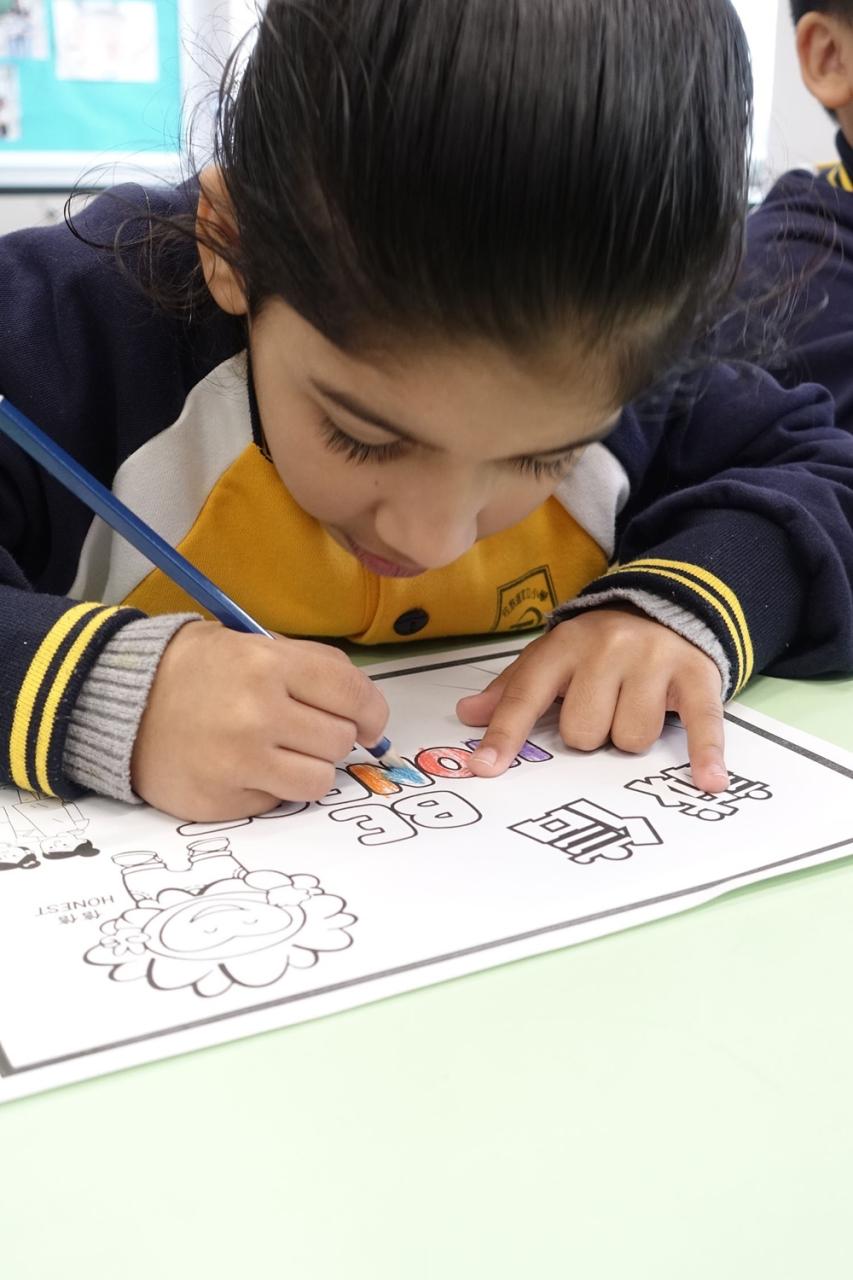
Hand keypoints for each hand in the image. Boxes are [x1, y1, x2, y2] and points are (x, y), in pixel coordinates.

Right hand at [131, 621, 388, 819]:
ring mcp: (238, 763)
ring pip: (319, 780)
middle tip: (304, 728)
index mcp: (268, 664)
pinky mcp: (222, 802)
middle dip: (332, 735)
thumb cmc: (196, 670)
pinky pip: (278, 801)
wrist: (120, 704)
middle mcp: (257, 714)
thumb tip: (367, 710)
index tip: (369, 722)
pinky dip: (271, 787)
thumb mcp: (251, 644)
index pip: (354, 696)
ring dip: (308, 767)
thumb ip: (311, 666)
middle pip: (340, 741)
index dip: (372, 712)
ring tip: (278, 750)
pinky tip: (244, 767)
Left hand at [458, 609, 727, 791]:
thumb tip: (467, 715)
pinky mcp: (695, 675)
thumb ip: (511, 689)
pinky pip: (699, 722)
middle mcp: (606, 648)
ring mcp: (652, 660)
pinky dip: (703, 753)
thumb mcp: (551, 656)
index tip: (485, 768)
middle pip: (583, 732)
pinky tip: (707, 781)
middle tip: (602, 710)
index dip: (505, 734)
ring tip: (635, 707)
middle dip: (590, 734)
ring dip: (630, 737)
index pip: (526, 696)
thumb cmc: (599, 644)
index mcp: (563, 645)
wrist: (668, 602)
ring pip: (630, 738)